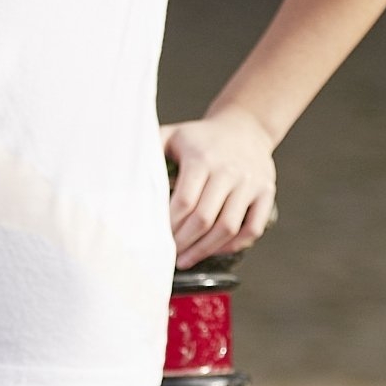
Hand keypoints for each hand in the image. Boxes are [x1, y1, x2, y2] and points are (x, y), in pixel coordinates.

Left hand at [160, 107, 277, 267]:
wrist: (245, 126)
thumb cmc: (201, 136)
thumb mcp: (173, 134)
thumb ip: (149, 150)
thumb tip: (119, 170)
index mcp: (202, 158)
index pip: (185, 201)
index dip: (170, 224)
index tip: (156, 236)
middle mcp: (229, 171)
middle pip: (205, 218)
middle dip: (184, 242)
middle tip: (169, 254)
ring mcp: (250, 183)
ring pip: (229, 228)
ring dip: (206, 250)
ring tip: (187, 258)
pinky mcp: (266, 193)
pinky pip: (253, 228)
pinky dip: (234, 244)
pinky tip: (216, 249)